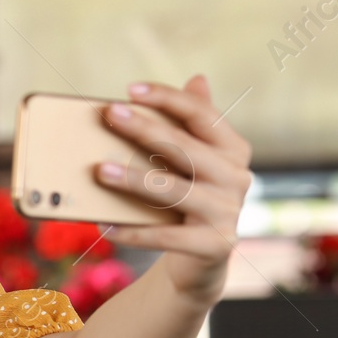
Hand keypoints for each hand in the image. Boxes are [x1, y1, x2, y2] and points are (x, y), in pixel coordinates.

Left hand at [96, 76, 252, 304]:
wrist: (201, 259)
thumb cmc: (188, 200)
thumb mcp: (192, 162)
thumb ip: (192, 125)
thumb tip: (198, 78)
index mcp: (234, 150)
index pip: (201, 115)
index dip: (167, 98)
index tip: (130, 89)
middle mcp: (237, 177)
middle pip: (184, 147)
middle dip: (144, 129)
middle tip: (109, 115)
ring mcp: (228, 212)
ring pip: (173, 190)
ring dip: (133, 179)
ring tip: (99, 170)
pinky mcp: (215, 245)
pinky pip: (166, 237)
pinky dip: (133, 232)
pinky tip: (104, 226)